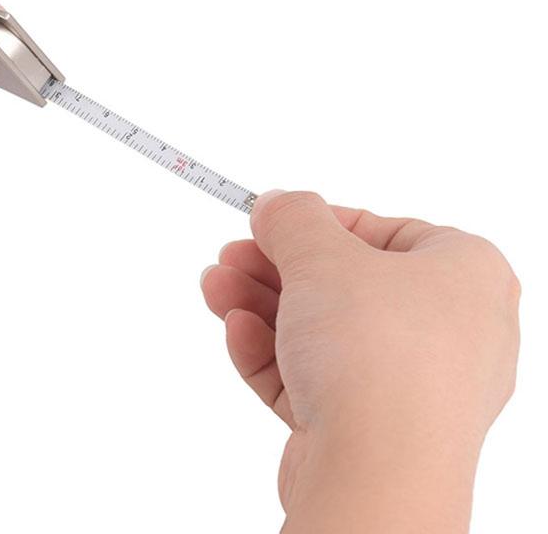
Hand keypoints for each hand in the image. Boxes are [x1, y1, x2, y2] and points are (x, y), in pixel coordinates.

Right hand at [201, 191, 519, 532]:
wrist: (378, 476)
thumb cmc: (374, 350)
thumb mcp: (322, 256)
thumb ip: (294, 218)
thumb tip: (277, 204)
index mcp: (465, 273)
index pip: (382, 231)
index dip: (316, 223)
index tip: (269, 221)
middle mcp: (451, 329)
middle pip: (345, 284)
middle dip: (274, 269)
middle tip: (229, 255)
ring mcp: (415, 384)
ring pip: (325, 333)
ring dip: (263, 307)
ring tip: (214, 287)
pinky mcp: (377, 427)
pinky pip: (323, 378)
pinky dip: (276, 353)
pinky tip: (237, 332)